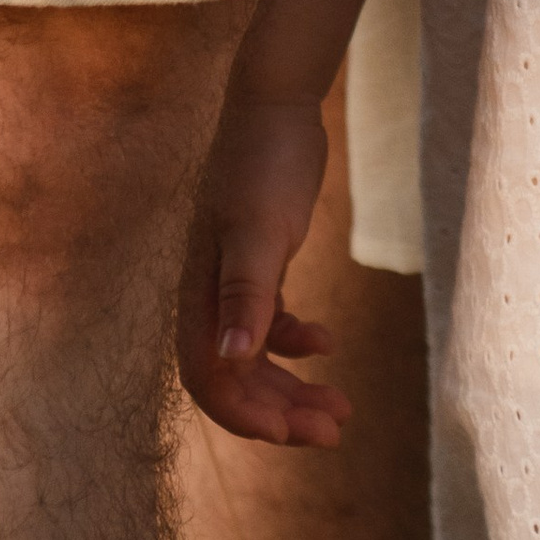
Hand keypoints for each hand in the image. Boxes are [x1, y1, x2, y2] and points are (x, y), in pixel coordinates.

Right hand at [178, 76, 351, 446]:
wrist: (276, 105)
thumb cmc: (264, 164)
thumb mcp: (260, 231)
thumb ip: (246, 295)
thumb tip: (231, 360)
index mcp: (198, 295)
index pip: (208, 378)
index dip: (245, 413)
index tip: (293, 434)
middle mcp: (209, 296)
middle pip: (236, 377)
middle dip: (280, 410)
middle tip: (335, 430)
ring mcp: (233, 282)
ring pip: (256, 356)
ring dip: (294, 387)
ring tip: (342, 408)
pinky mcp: (260, 264)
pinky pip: (270, 323)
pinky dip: (297, 342)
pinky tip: (328, 343)